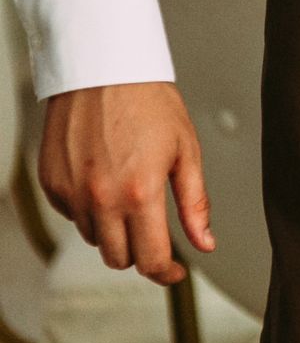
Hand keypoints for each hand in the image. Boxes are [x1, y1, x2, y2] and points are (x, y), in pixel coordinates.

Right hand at [40, 82, 214, 285]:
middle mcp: (101, 200)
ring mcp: (72, 194)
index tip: (175, 271)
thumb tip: (206, 242)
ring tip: (130, 193)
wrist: (103, 70)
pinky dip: (89, 210)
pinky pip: (72, 215)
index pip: (151, 258)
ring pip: (94, 238)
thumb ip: (194, 203)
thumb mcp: (186, 151)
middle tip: (155, 233)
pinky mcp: (51, 185)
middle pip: (119, 258)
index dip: (166, 273)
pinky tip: (104, 181)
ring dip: (114, 230)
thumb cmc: (148, 102)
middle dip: (140, 252)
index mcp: (140, 194)